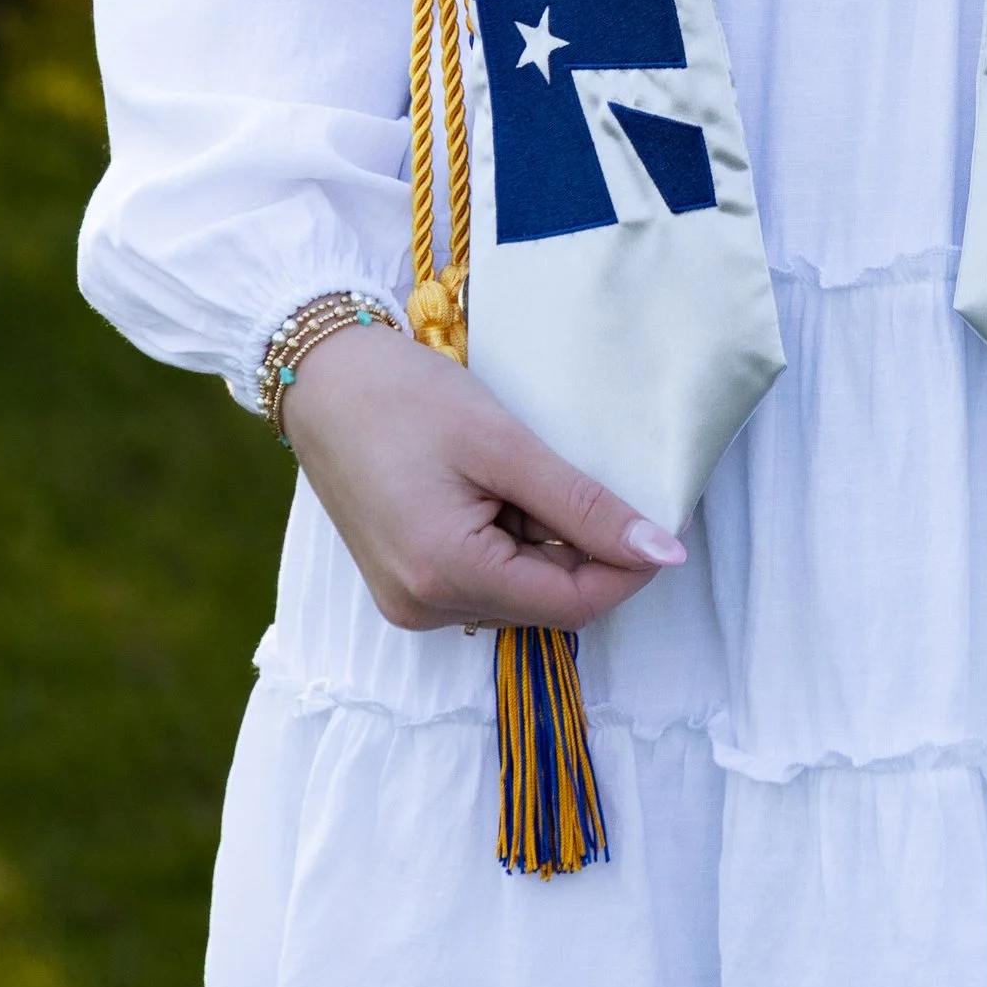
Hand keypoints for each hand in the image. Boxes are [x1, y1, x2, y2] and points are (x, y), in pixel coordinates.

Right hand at [279, 324, 684, 634]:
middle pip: (547, 601)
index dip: (629, 568)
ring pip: (520, 591)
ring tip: (520, 469)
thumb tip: (664, 553)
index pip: (573, 605)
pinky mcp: (406, 582)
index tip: (667, 521)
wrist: (320, 378)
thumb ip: (585, 507)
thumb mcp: (505, 445)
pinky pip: (485, 578)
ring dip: (545, 541)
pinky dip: (511, 540)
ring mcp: (411, 601)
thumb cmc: (404, 397)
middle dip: (584, 548)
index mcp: (447, 577)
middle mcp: (425, 608)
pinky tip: (498, 486)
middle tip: (589, 472)